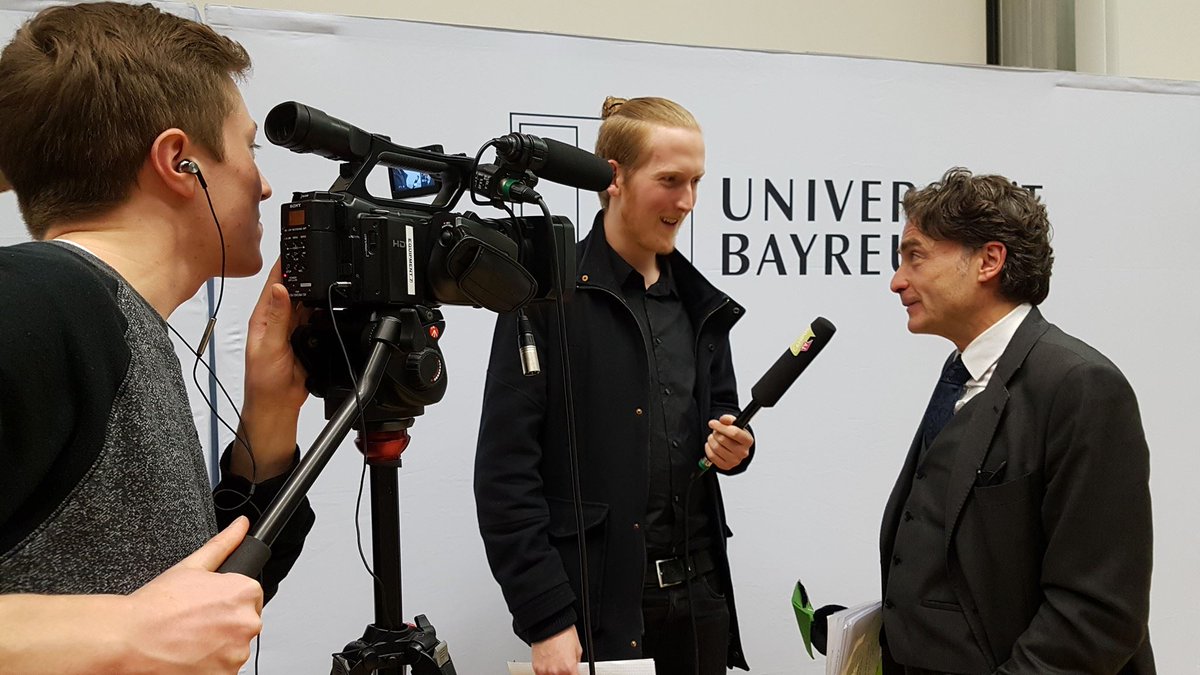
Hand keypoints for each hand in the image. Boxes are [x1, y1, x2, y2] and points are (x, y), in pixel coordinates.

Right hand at [121, 517, 263, 673]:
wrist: (128, 640)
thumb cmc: (155, 607)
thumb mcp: (191, 566)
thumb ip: (223, 544)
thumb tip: (241, 526)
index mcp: (244, 593)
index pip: (252, 596)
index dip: (227, 601)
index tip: (209, 607)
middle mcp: (246, 623)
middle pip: (244, 623)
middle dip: (224, 623)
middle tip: (195, 623)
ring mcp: (236, 653)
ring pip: (234, 648)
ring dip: (217, 646)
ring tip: (188, 639)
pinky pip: (224, 669)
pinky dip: (210, 665)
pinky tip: (189, 656)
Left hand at [234, 258, 309, 479]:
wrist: (278, 407)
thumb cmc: (263, 382)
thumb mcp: (268, 348)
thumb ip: (276, 318)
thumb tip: (279, 288)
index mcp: (264, 316)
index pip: (275, 281)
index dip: (285, 262)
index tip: (295, 244)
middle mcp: (279, 318)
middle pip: (295, 287)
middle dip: (306, 271)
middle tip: (321, 253)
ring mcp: (294, 328)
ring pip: (309, 301)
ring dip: (317, 290)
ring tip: (330, 273)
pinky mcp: (307, 337)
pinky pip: (318, 317)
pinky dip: (326, 308)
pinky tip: (334, 302)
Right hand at [531, 626, 581, 674]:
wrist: (549, 624)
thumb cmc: (563, 633)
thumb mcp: (578, 649)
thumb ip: (577, 662)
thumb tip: (576, 667)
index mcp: (569, 668)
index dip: (574, 673)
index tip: (573, 672)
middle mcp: (557, 672)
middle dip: (565, 673)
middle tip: (565, 667)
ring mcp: (545, 671)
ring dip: (555, 672)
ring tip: (556, 663)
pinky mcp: (536, 668)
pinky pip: (542, 674)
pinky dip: (546, 670)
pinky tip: (549, 662)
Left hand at [704, 414, 752, 470]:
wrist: (736, 448)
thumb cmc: (735, 436)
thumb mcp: (735, 424)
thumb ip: (729, 419)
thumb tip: (723, 419)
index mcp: (748, 440)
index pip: (734, 433)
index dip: (720, 426)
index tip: (713, 423)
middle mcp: (743, 452)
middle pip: (722, 439)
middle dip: (715, 433)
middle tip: (715, 431)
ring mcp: (735, 461)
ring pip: (716, 448)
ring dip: (711, 440)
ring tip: (713, 437)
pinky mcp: (726, 466)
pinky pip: (712, 456)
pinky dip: (708, 449)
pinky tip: (711, 445)